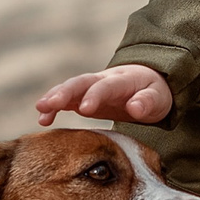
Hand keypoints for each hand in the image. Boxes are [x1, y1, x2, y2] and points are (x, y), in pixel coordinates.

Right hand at [34, 64, 173, 126]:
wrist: (147, 84)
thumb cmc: (154, 93)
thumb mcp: (158, 97)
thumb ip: (147, 102)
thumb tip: (135, 108)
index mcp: (122, 80)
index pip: (106, 86)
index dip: (95, 95)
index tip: (84, 109)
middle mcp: (102, 79)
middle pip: (81, 82)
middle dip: (64, 92)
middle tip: (49, 104)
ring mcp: (90, 87)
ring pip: (69, 88)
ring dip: (54, 97)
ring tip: (40, 110)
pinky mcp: (83, 96)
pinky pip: (65, 100)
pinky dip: (53, 107)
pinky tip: (43, 120)